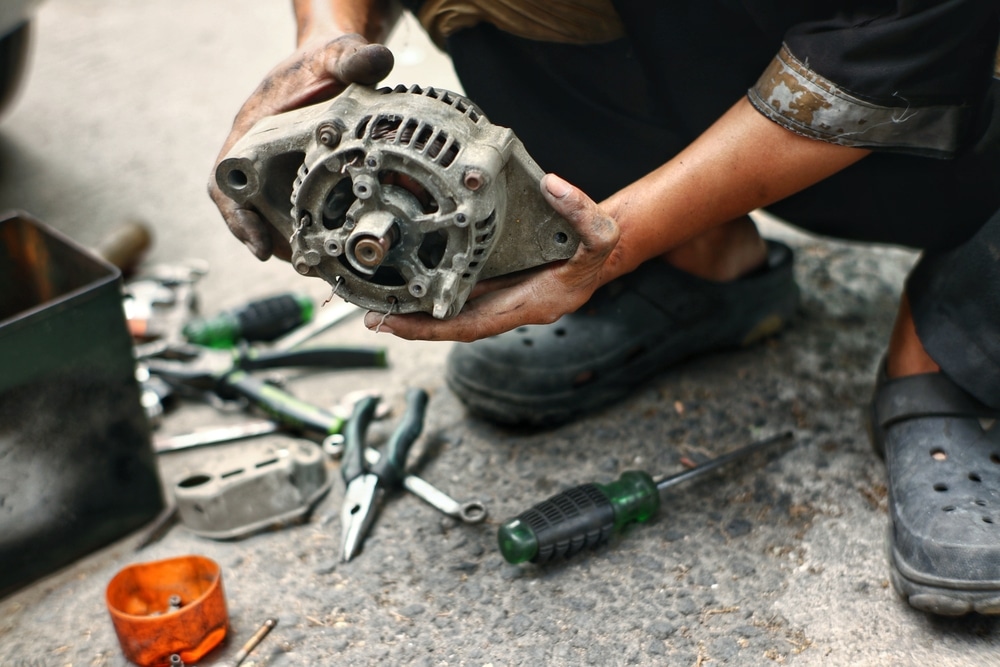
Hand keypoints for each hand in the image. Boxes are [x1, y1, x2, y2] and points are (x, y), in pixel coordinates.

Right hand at [209, 34, 392, 260]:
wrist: (331, 63)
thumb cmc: (323, 62)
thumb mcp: (337, 56)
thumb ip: (352, 58)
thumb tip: (377, 61)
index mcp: (252, 129)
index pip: (226, 180)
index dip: (237, 217)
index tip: (258, 245)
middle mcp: (258, 154)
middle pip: (249, 210)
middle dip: (272, 241)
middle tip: (303, 264)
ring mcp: (277, 169)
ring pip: (273, 216)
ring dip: (292, 243)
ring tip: (319, 266)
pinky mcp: (299, 179)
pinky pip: (296, 211)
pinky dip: (310, 231)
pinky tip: (334, 248)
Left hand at [362, 174, 622, 341]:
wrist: (598, 254)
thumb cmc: (595, 251)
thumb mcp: (600, 232)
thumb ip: (582, 211)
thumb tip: (554, 186)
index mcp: (530, 304)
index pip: (474, 325)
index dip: (436, 328)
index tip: (401, 326)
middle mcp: (512, 308)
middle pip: (456, 326)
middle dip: (416, 327)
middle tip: (376, 321)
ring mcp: (502, 298)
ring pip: (454, 313)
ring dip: (418, 315)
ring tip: (379, 309)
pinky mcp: (496, 285)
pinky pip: (460, 296)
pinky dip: (432, 297)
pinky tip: (407, 288)